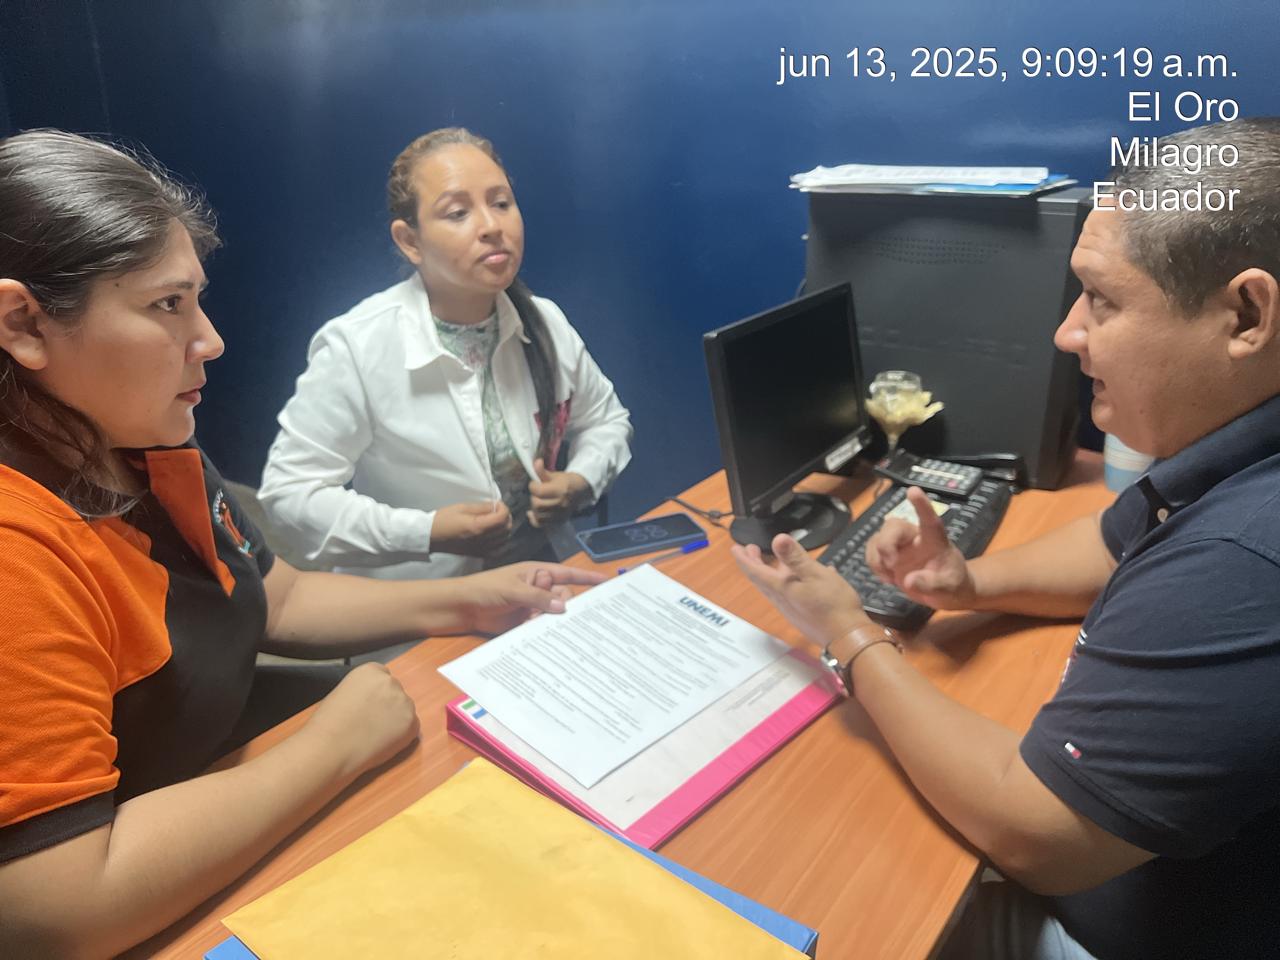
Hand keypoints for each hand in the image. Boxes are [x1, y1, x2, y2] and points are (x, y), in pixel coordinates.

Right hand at [305, 663, 418, 777]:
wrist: (331, 748)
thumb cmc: (329, 725)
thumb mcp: (343, 692)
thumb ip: (363, 690)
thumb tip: (373, 700)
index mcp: (372, 671)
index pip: (383, 677)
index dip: (376, 694)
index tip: (370, 705)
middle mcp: (391, 682)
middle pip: (395, 692)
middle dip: (387, 706)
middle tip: (371, 723)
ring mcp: (404, 702)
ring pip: (404, 710)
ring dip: (394, 720)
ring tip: (373, 734)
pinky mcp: (412, 723)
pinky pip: (411, 727)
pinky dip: (401, 736)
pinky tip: (381, 742)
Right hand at [430, 500, 512, 555]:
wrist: (431, 537)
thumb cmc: (444, 519)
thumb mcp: (462, 507)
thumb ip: (482, 508)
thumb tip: (496, 506)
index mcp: (478, 527)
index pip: (502, 518)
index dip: (504, 508)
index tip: (497, 504)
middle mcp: (482, 540)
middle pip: (506, 529)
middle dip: (506, 517)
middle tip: (497, 510)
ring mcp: (481, 549)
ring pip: (504, 539)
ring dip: (504, 528)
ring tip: (495, 521)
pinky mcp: (479, 554)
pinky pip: (498, 549)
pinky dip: (501, 541)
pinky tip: (494, 535)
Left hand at [454, 561, 607, 634]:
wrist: (461, 608)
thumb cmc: (485, 589)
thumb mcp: (513, 590)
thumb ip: (538, 598)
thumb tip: (564, 607)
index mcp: (537, 573)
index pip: (567, 574)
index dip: (587, 578)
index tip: (607, 582)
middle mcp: (538, 590)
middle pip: (564, 597)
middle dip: (565, 606)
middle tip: (558, 614)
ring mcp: (532, 607)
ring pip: (554, 615)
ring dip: (553, 621)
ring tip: (542, 624)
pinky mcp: (525, 624)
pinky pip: (542, 628)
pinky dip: (544, 632)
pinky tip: (542, 636)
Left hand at [527, 459, 589, 527]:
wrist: (579, 491)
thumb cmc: (565, 481)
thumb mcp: (555, 475)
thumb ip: (543, 471)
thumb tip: (536, 462)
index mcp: (560, 490)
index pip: (538, 491)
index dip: (533, 486)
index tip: (535, 484)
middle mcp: (560, 504)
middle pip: (537, 505)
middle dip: (534, 497)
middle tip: (537, 493)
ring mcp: (560, 514)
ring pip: (538, 515)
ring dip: (534, 508)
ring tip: (537, 501)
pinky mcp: (558, 521)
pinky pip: (541, 524)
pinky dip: (534, 519)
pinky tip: (532, 513)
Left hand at [732, 533, 870, 648]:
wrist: (847, 638)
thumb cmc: (833, 606)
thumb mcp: (815, 575)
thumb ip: (796, 557)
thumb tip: (778, 539)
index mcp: (781, 589)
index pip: (755, 572)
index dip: (744, 558)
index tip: (735, 548)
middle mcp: (782, 600)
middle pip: (762, 580)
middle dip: (754, 564)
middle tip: (750, 550)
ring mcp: (792, 609)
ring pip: (775, 588)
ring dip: (771, 572)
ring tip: (774, 561)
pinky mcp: (803, 614)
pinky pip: (791, 594)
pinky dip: (791, 582)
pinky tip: (806, 577)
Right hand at [865, 486, 975, 609]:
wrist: (946, 592)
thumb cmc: (953, 584)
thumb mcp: (950, 587)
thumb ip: (932, 584)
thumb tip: (908, 581)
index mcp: (934, 540)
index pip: (929, 519)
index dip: (921, 505)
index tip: (913, 490)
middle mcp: (915, 537)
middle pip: (893, 527)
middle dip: (886, 543)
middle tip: (891, 564)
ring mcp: (900, 546)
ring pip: (878, 538)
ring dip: (877, 557)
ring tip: (890, 576)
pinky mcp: (889, 555)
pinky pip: (872, 552)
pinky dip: (874, 564)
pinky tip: (888, 578)